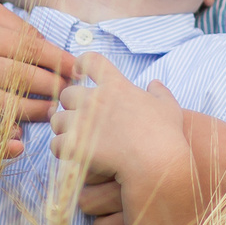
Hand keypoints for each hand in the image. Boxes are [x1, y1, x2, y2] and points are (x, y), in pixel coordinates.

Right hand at [0, 0, 80, 121]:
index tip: (77, 67)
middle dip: (50, 86)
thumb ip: (17, 28)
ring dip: (31, 110)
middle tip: (72, 92)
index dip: (57, 60)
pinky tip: (20, 130)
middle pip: (18, 78)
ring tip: (53, 111)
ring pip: (0, 103)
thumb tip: (49, 48)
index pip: (28, 49)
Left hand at [53, 53, 190, 224]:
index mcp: (117, 86)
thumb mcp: (169, 108)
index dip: (83, 63)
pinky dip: (62, 150)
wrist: (156, 163)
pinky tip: (71, 157)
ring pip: (57, 119)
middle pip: (68, 93)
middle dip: (70, 105)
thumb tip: (154, 83)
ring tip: (73, 140)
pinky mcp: (74, 145)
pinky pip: (56, 144)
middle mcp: (95, 99)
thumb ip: (160, 93)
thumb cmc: (166, 136)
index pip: (92, 61)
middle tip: (78, 119)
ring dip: (63, 128)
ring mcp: (82, 121)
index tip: (80, 70)